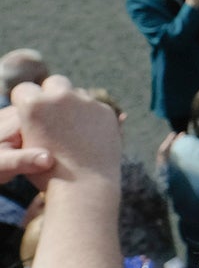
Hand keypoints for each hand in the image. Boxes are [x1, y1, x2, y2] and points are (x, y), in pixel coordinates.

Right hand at [3, 74, 119, 201]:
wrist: (84, 184)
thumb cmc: (47, 170)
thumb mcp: (27, 142)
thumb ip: (29, 120)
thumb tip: (29, 107)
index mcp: (33, 104)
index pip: (24, 89)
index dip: (25, 101)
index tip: (29, 111)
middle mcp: (59, 96)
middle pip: (54, 83)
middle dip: (51, 93)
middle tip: (52, 112)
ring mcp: (86, 101)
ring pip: (77, 92)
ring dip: (73, 102)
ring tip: (70, 124)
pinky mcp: (105, 110)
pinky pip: (96, 106)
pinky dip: (91, 114)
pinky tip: (88, 131)